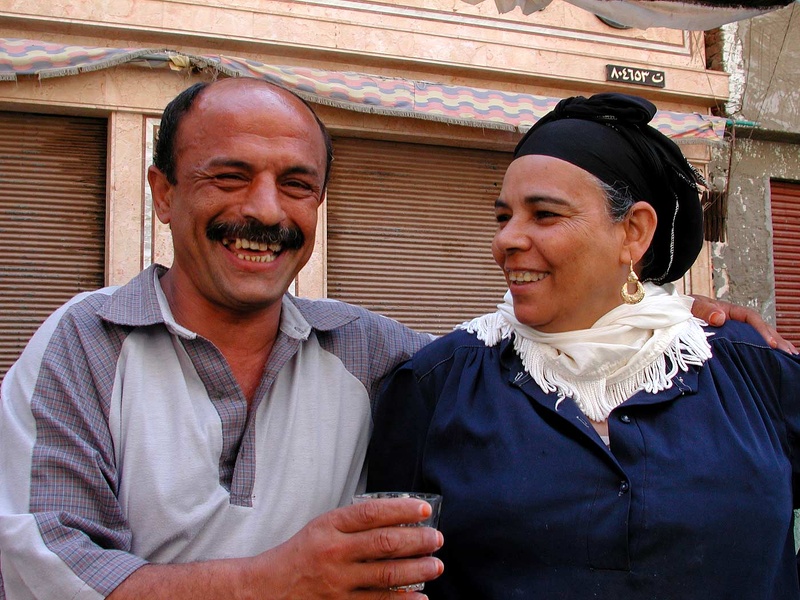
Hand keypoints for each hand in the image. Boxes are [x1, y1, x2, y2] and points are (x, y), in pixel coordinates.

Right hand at [247, 497, 444, 598]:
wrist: (265, 589)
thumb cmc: (300, 554)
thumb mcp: (321, 527)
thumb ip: (352, 523)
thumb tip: (397, 517)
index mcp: (329, 526)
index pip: (371, 514)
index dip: (401, 510)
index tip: (424, 510)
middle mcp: (334, 552)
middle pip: (384, 544)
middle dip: (417, 542)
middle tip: (437, 539)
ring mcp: (337, 583)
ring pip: (386, 576)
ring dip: (417, 570)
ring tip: (436, 566)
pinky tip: (420, 598)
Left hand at [690, 295, 797, 353]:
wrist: (672, 313)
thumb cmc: (683, 309)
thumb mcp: (691, 306)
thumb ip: (703, 310)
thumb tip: (720, 317)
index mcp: (728, 311)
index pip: (751, 318)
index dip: (762, 330)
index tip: (770, 344)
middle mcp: (735, 321)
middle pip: (761, 329)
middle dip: (776, 341)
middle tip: (790, 354)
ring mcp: (734, 331)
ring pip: (758, 339)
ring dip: (774, 348)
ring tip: (790, 358)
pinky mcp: (730, 342)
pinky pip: (748, 346)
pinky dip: (761, 353)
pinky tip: (772, 362)